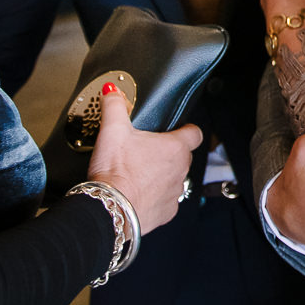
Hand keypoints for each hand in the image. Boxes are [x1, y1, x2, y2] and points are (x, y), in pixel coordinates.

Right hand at [88, 83, 202, 234]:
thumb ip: (114, 107)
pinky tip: (139, 193)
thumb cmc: (116, 171)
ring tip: (139, 173)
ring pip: (175, 179)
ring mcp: (175, 193)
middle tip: (146, 151)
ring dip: (162, 176)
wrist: (110, 209)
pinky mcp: (166, 212)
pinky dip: (155, 197)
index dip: (186, 129)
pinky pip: (166, 201)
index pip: (194, 133)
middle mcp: (180, 170)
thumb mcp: (112, 130)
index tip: (178, 129)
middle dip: (168, 153)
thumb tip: (112, 91)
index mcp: (174, 148)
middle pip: (183, 156)